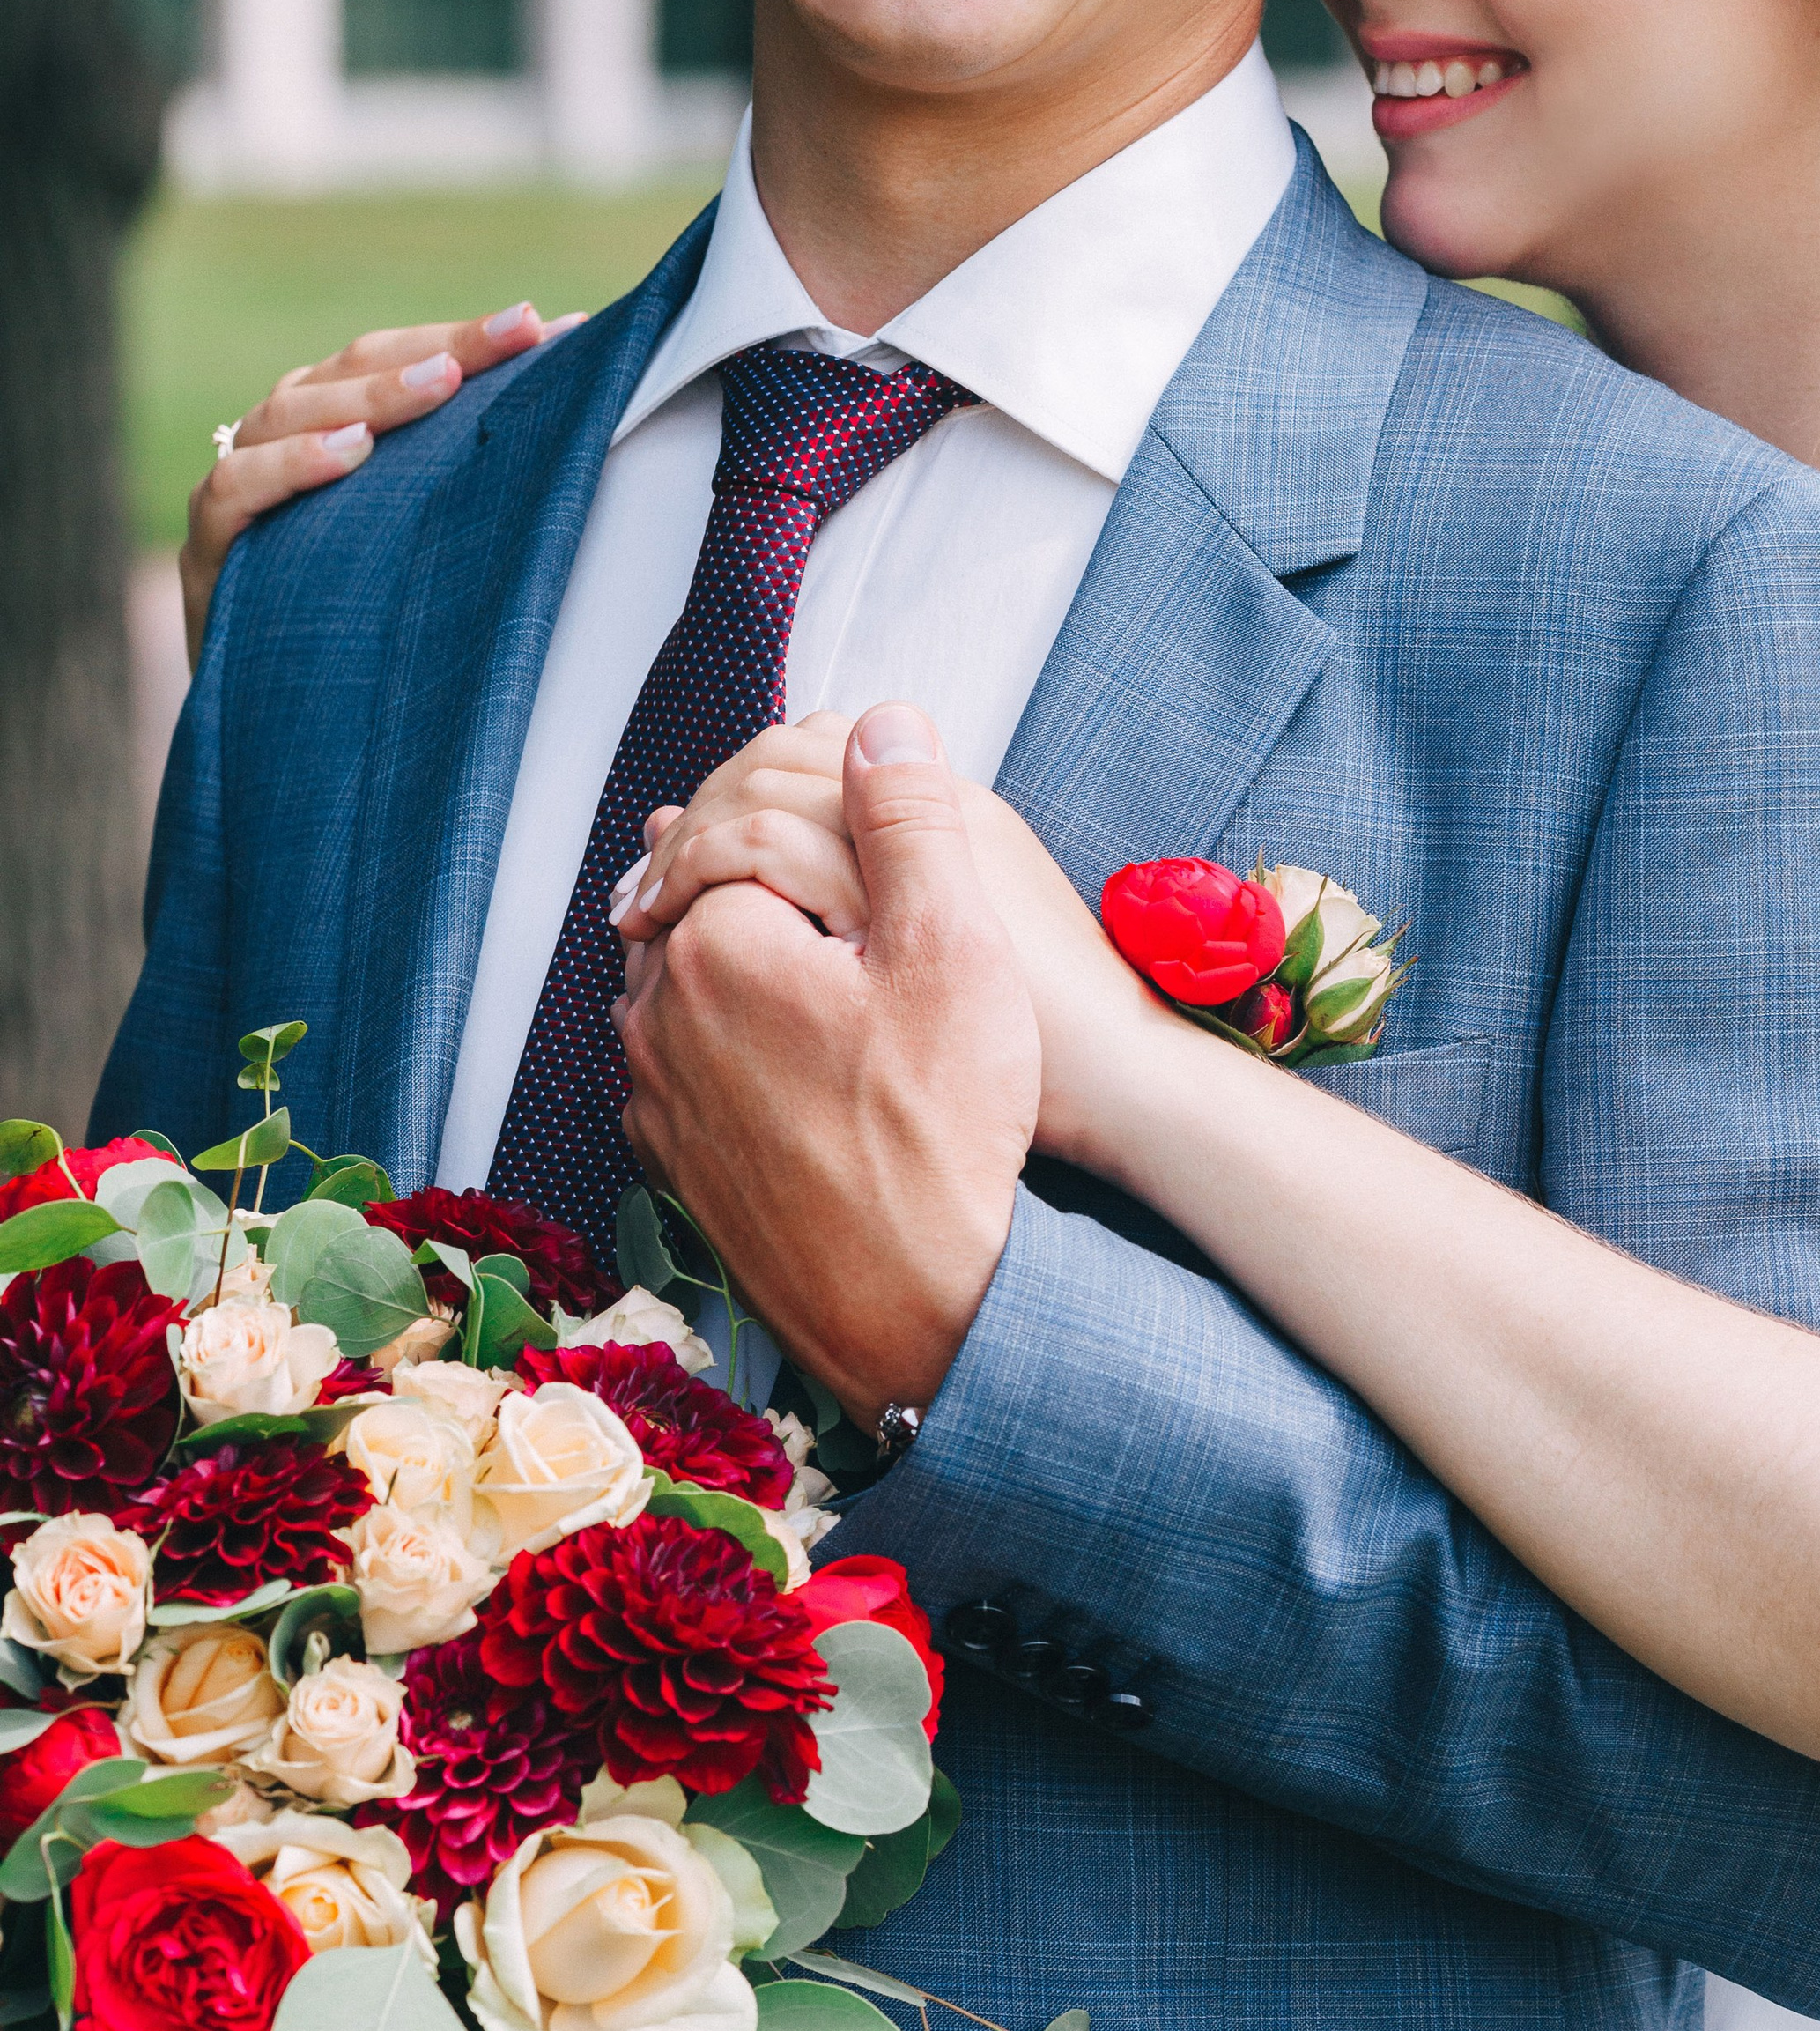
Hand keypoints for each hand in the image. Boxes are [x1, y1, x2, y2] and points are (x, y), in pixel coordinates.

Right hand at [182, 301, 584, 664]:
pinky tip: (347, 454)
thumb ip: (466, 473)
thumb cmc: (364, 609)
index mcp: (336, 419)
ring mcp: (240, 484)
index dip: (466, 337)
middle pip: (351, 367)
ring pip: (289, 411)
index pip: (399, 357)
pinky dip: (289, 465)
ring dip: (371, 395)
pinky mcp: (209, 544)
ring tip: (440, 383)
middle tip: (512, 335)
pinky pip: (237, 488)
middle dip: (439, 349)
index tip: (545, 326)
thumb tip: (578, 414)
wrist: (279, 716)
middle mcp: (284, 435)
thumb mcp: (420, 536)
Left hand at [615, 719, 1188, 1174]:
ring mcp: (653, 1092)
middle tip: (842, 879)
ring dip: (739, 951)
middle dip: (764, 876)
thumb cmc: (943, 1132)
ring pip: (685, 976)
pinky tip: (793, 1047)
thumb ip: (910, 821)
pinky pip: (683, 1056)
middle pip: (703, 896)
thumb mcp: (955, 949)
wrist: (916, 1308)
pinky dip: (726, 1033)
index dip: (815, 812)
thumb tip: (882, 722)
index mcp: (714, 940)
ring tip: (821, 955)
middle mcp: (656, 1011)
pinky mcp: (669, 1157)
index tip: (872, 831)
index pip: (746, 824)